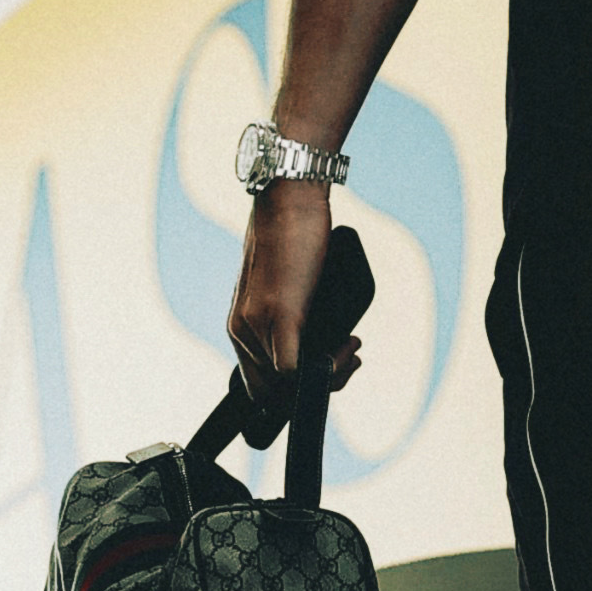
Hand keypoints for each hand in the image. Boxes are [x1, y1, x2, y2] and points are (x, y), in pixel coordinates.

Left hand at [226, 180, 363, 396]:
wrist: (287, 197)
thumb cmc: (291, 236)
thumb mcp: (283, 286)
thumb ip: (288, 315)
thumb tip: (316, 339)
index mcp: (240, 326)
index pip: (261, 386)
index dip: (296, 390)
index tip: (329, 366)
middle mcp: (242, 330)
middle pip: (274, 392)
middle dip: (319, 385)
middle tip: (348, 357)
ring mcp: (257, 324)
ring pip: (286, 385)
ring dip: (329, 375)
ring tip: (351, 349)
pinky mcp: (279, 314)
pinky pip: (292, 370)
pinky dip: (326, 368)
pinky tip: (346, 347)